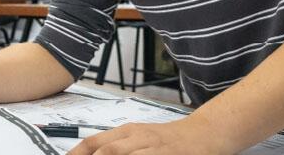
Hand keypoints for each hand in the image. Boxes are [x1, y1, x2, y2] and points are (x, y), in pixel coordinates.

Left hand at [68, 116, 227, 154]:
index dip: (76, 154)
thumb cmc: (170, 139)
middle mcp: (138, 138)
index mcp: (127, 132)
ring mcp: (155, 147)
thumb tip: (94, 154)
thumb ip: (119, 147)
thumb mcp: (141, 138)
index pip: (94, 142)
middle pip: (107, 151)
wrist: (207, 132)